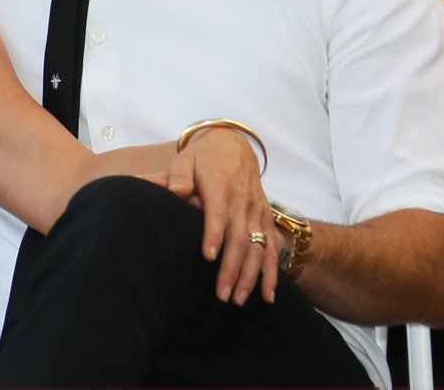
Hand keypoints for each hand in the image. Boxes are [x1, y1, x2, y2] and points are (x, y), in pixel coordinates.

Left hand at [166, 127, 278, 305]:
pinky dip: (271, 272)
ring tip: (237, 299)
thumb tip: (172, 192)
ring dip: (250, 276)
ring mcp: (257, 210)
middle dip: (231, 268)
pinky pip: (271, 247)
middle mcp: (242, 200)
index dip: (214, 235)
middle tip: (221, 294)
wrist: (233, 144)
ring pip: (257, 247)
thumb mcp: (185, 159)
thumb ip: (178, 177)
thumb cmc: (202, 157)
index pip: (218, 213)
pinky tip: (267, 295)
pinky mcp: (266, 217)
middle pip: (239, 238)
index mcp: (220, 185)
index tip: (207, 257)